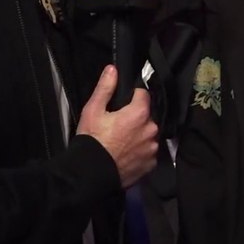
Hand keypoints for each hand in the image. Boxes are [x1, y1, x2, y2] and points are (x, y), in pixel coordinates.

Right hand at [78, 66, 157, 188]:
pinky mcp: (151, 164)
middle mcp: (151, 129)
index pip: (143, 94)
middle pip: (147, 115)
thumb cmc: (92, 140)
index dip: (133, 96)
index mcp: (139, 113)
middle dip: (136, 117)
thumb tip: (113, 69)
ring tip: (122, 141)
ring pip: (149, 134)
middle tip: (118, 124)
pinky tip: (127, 153)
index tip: (122, 103)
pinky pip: (148, 151)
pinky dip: (141, 150)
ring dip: (140, 134)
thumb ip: (105, 88)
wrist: (91, 174)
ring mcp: (152, 148)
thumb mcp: (93, 110)